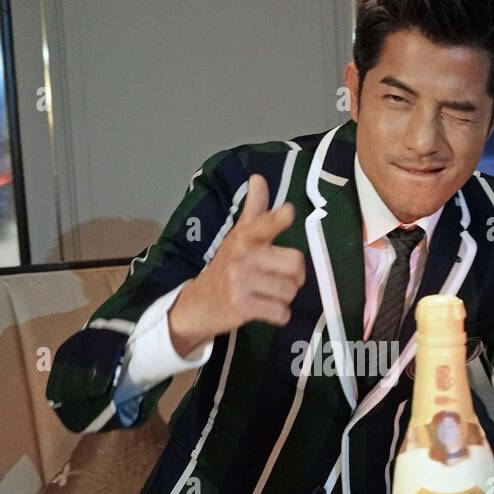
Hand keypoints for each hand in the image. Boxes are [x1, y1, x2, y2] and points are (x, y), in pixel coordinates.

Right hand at [168, 174, 305, 354]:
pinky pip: (281, 312)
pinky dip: (279, 315)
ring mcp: (240, 282)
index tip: (288, 212)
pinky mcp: (242, 307)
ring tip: (267, 295)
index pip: (262, 225)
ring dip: (285, 298)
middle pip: (295, 264)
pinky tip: (266, 310)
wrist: (198, 304)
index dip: (277, 219)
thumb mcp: (237, 237)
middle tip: (280, 279)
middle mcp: (241, 257)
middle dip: (295, 277)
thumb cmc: (225, 267)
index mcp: (244, 238)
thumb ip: (254, 210)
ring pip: (290, 291)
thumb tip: (258, 177)